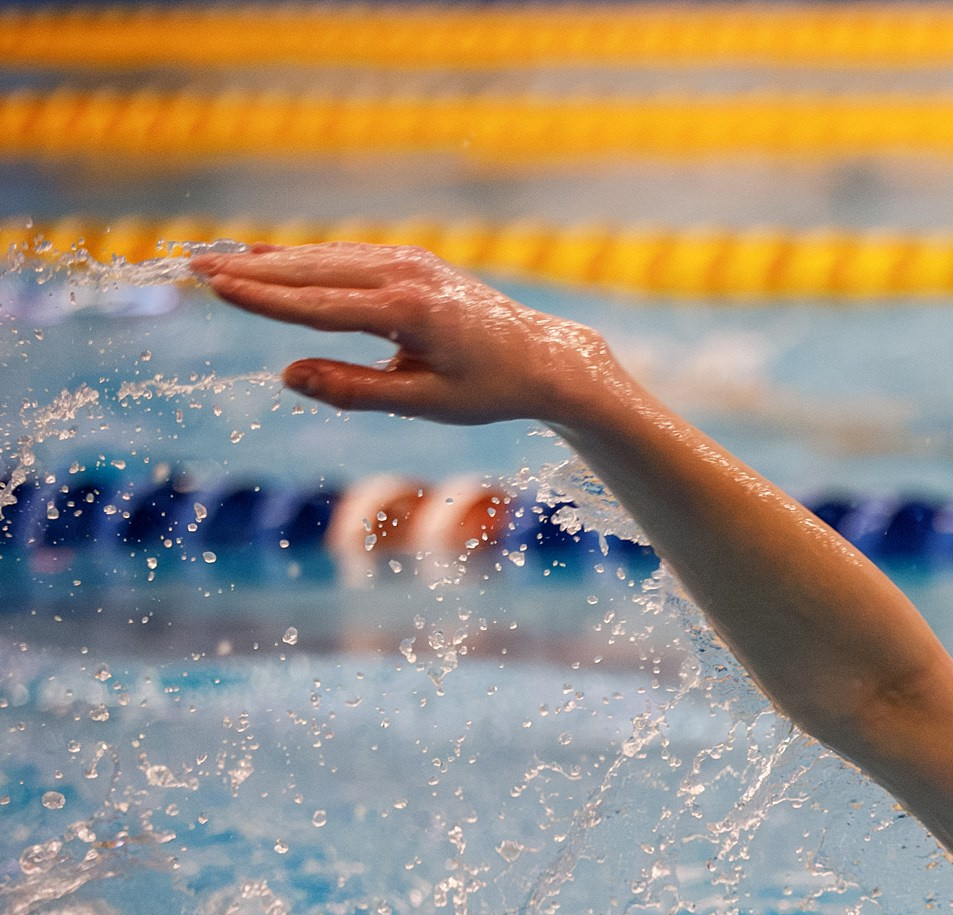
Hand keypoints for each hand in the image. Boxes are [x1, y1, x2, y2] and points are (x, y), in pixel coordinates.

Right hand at [191, 243, 623, 427]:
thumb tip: (288, 376)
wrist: (543, 357)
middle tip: (191, 266)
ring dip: (270, 259)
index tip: (214, 287)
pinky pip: (345, 256)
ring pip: (326, 258)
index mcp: (407, 313)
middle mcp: (405, 275)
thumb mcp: (425, 403)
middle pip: (313, 271)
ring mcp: (409, 261)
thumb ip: (355, 390)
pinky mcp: (411, 260)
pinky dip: (305, 258)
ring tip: (216, 262)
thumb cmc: (489, 389)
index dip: (263, 298)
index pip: (318, 305)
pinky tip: (269, 258)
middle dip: (251, 270)